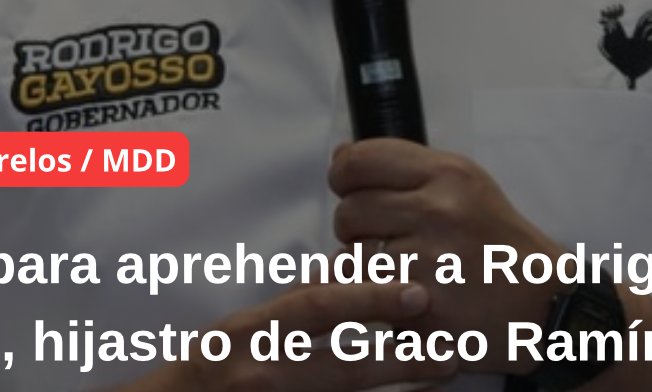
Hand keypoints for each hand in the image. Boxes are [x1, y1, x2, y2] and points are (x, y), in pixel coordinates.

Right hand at [124, 279, 456, 391]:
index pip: (316, 308)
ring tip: (442, 370)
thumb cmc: (204, 376)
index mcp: (250, 335)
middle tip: (447, 341)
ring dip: (399, 385)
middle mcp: (264, 374)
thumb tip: (346, 271)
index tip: (414, 291)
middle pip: (343, 365)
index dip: (368, 298)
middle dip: (400, 354)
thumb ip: (293, 303)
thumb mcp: (240, 330)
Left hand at [329, 139, 564, 373]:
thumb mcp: (465, 185)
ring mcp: (431, 261)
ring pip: (352, 256)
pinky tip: (400, 294)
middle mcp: (438, 211)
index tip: (346, 186)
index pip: (362, 159)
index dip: (343, 174)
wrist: (545, 305)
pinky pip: (369, 297)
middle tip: (374, 235)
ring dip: (361, 266)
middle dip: (351, 226)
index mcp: (448, 174)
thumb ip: (405, 168)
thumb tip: (341, 156)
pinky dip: (376, 298)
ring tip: (392, 268)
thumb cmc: (500, 243)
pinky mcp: (424, 308)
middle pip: (350, 209)